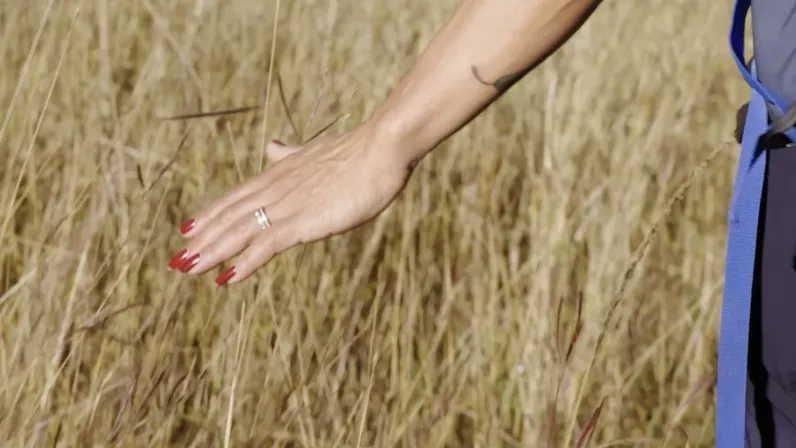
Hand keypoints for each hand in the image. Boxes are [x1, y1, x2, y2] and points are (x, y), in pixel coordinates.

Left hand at [168, 122, 414, 284]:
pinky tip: (227, 277)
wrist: (381, 149)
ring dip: (212, 251)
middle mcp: (276, 189)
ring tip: (188, 269)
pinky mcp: (304, 221)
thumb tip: (272, 147)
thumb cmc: (358, 153)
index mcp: (279, 173)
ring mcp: (288, 204)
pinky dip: (244, 262)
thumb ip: (291, 155)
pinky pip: (266, 244)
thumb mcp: (316, 153)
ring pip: (239, 231)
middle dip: (203, 239)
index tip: (189, 228)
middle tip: (177, 259)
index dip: (211, 214)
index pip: (236, 197)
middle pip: (230, 216)